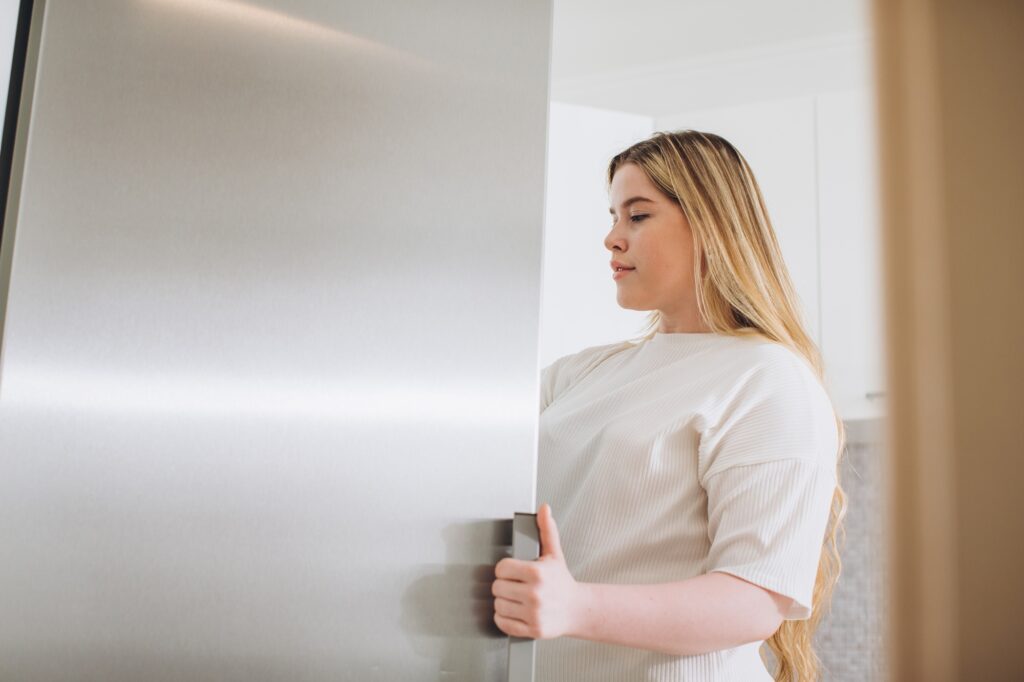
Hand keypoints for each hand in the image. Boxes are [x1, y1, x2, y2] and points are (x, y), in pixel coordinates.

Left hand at [492, 503, 585, 639]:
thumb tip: (544, 509)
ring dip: (503, 602)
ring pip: (498, 605)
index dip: (505, 569)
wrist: (576, 609)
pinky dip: (504, 618)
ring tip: (515, 598)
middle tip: (514, 585)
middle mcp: (535, 594)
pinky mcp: (532, 629)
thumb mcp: (554, 554)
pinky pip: (503, 623)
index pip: (501, 569)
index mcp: (537, 573)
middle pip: (497, 587)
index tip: (511, 571)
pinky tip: (514, 611)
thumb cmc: (562, 582)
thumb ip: (547, 530)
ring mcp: (533, 613)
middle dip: (504, 585)